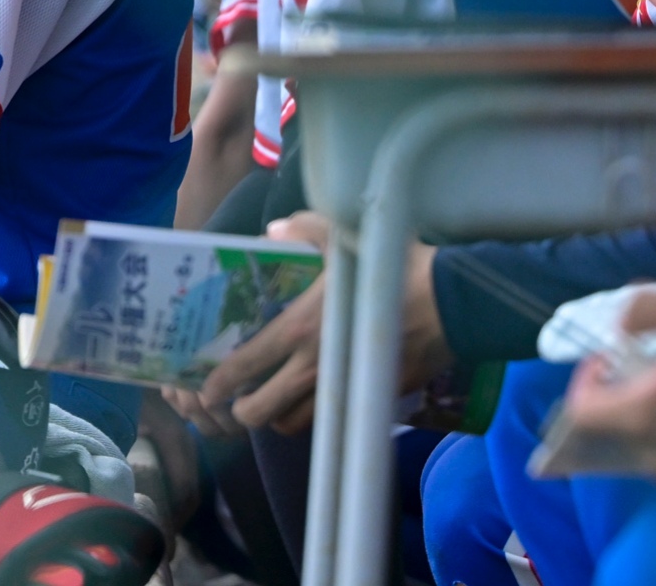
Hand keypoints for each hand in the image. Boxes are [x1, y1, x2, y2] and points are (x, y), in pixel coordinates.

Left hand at [194, 224, 447, 436]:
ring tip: (271, 403)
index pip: (243, 367)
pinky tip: (312, 401)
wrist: (450, 301)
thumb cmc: (391, 264)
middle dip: (240, 413)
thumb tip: (271, 232)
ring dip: (276, 418)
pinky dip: (313, 419)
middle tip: (237, 400)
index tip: (204, 389)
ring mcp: (342, 389)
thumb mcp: (341, 234)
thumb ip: (300, 228)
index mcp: (298, 329)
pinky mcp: (369, 401)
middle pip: (260, 412)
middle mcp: (313, 367)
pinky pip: (329, 422)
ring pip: (292, 426)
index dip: (216, 384)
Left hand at [554, 288, 655, 505]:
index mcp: (647, 421)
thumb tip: (620, 323)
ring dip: (654, 421)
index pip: (582, 414)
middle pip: (612, 441)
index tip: (607, 357)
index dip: (585, 381)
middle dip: (614, 404)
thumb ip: (646, 311)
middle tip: (635, 373)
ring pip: (654, 454)